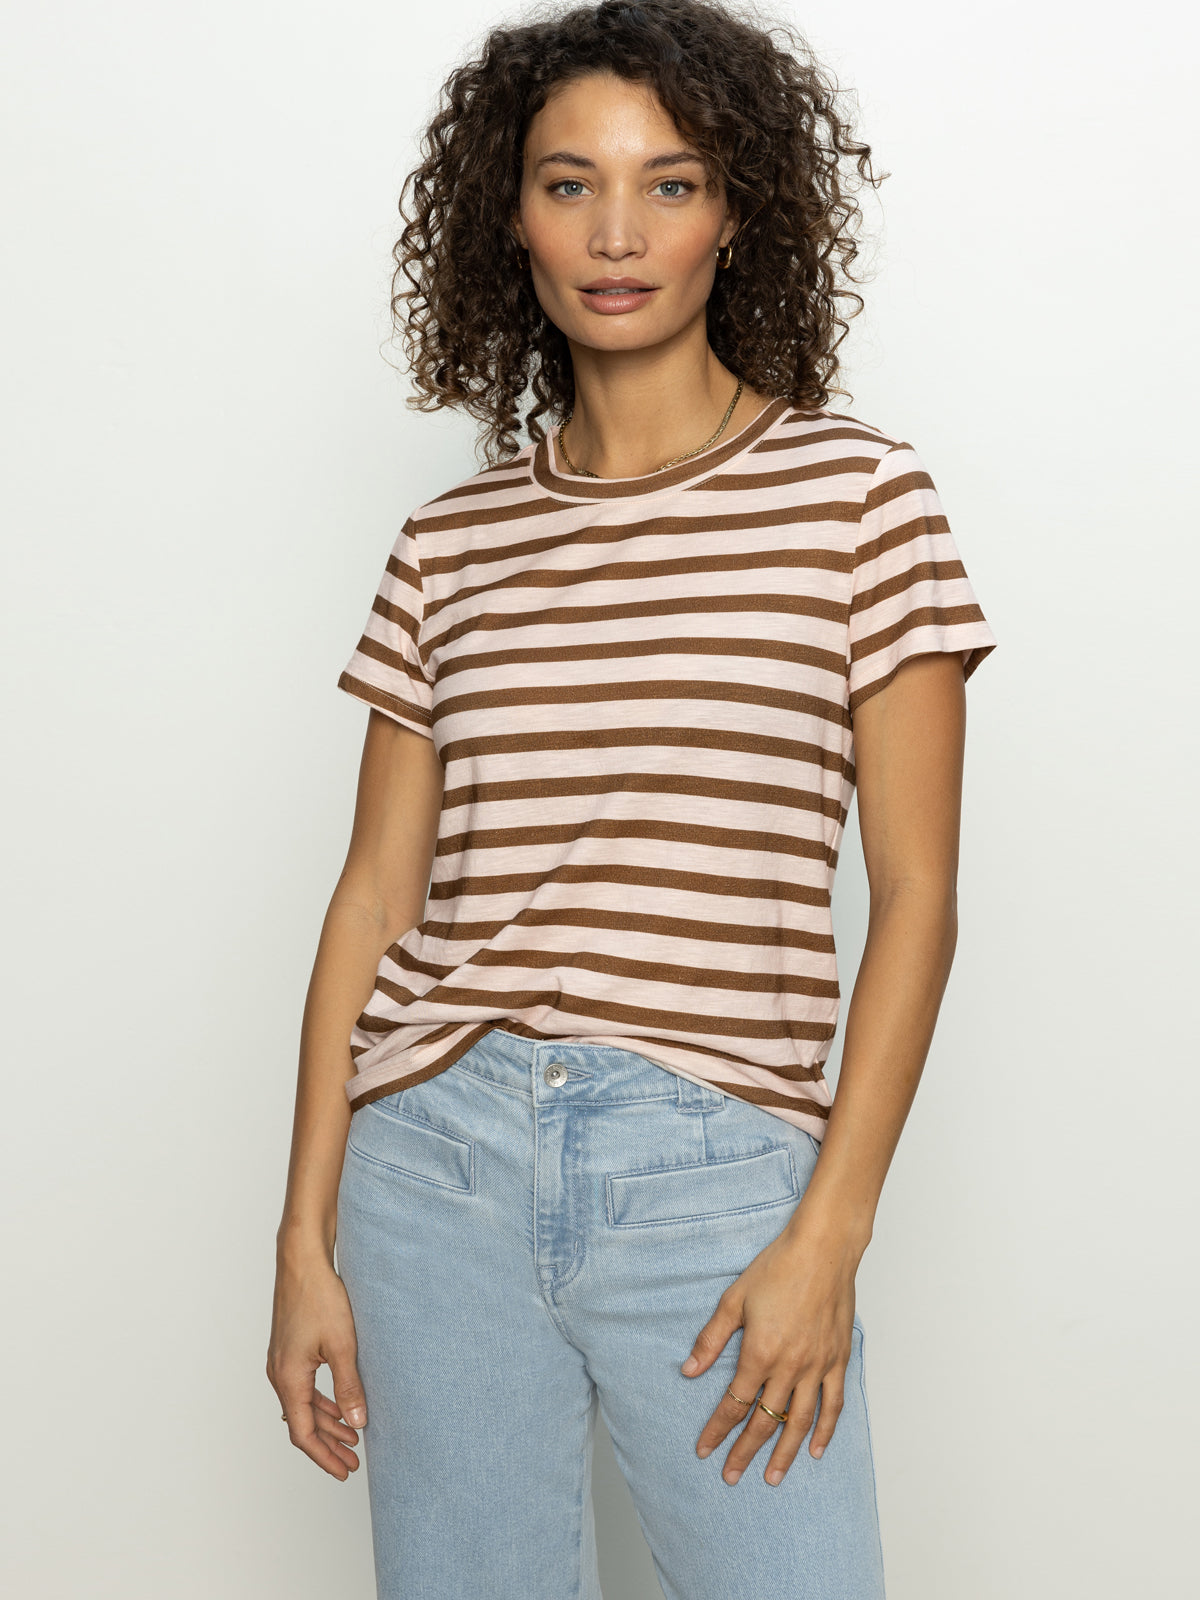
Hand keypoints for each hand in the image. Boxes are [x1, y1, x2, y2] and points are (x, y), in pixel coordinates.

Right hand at [267, 1246, 367, 1479]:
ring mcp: (282, 1362)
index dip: (324, 1456)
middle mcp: (279, 1374)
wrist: (303, 1261)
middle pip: (303, 1423)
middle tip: (354, 1461)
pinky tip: (340, 1407)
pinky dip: (322, 1402)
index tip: (344, 1470)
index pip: (303, 1434)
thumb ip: (349, 1387)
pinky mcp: (289, 1350)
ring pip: (304, 1406)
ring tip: (353, 1437)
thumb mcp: (342, 1345)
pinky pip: (304, 1388)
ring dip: (327, 1423)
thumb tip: (357, 1423)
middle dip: (329, 1445)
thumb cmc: (319, 1297)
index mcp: (288, 1379)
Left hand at [680, 1217, 860, 1486]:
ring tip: (771, 1477)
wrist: (823, 1250)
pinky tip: (815, 1449)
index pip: (734, 1404)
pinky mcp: (838, 1360)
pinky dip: (825, 1430)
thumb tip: (688, 1371)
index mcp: (760, 1353)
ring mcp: (817, 1366)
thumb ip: (711, 1339)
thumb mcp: (734, 1300)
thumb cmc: (777, 1268)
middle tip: (731, 1476)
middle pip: (764, 1421)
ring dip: (784, 1453)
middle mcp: (790, 1367)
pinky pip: (832, 1404)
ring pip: (799, 1422)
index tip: (704, 1450)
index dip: (717, 1430)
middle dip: (744, 1451)